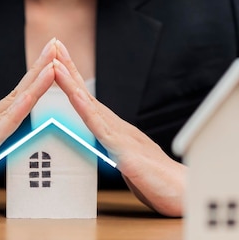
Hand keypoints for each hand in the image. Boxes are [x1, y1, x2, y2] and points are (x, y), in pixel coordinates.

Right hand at [0, 39, 57, 210]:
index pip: (14, 98)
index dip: (33, 79)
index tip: (50, 60)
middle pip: (17, 92)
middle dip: (38, 68)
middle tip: (55, 44)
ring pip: (14, 104)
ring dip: (35, 82)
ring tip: (52, 63)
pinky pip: (2, 128)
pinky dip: (18, 110)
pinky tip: (31, 96)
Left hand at [53, 40, 184, 215]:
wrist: (185, 196)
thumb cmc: (159, 185)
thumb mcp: (130, 169)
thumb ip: (117, 157)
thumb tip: (106, 154)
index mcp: (117, 133)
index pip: (89, 104)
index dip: (72, 82)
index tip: (56, 61)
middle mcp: (119, 129)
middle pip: (88, 95)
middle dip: (69, 70)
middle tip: (53, 43)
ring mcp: (122, 137)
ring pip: (91, 106)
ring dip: (72, 83)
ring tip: (56, 62)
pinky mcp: (125, 152)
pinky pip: (101, 128)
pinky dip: (86, 110)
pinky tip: (74, 96)